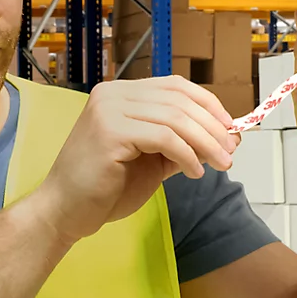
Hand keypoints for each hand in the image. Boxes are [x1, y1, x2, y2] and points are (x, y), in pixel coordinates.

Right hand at [32, 76, 239, 244]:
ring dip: (205, 142)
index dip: (208, 105)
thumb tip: (226, 136)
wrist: (65, 211)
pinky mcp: (109, 132)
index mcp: (120, 94)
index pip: (175, 86)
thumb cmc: (104, 187)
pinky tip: (194, 173)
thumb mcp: (152, 160)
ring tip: (220, 164)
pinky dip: (186, 155)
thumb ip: (182, 144)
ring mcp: (108, 110)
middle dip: (212, 126)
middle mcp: (112, 94)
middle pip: (179, 100)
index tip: (231, 129)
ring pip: (175, 118)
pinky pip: (164, 138)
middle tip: (231, 152)